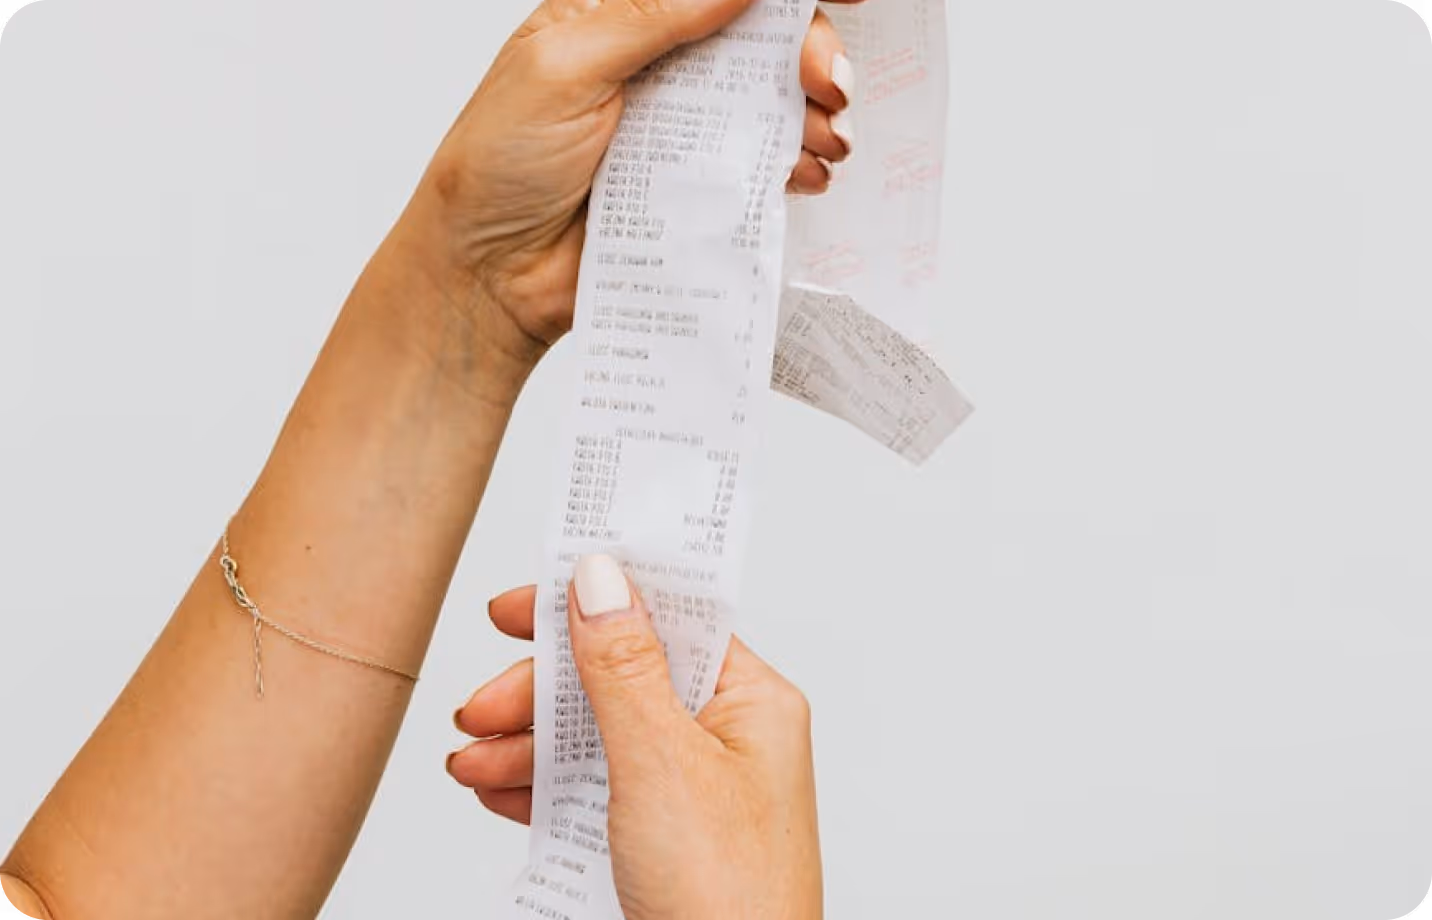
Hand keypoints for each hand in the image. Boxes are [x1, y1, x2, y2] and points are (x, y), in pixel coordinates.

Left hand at [403, 0, 863, 365]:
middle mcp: (658, 68)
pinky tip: (804, 175)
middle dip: (811, 52)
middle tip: (829, 83)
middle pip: (761, 39)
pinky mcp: (694, 191)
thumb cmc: (498, 164)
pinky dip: (797, 167)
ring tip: (827, 138)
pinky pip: (762, 170)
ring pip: (772, 103)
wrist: (488, 276)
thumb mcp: (567, 66)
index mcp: (622, 18)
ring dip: (815, 114)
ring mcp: (680, 132)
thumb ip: (657, 15)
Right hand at [450, 555, 820, 919]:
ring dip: (526, 742)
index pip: (668, 618)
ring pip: (595, 737)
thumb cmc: (728, 897)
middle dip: (540, 690)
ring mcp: (690, 790)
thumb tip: (600, 577)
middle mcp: (724, 738)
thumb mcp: (662, 764)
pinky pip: (591, 791)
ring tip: (469, 762)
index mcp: (750, 701)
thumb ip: (622, 667)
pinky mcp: (659, 838)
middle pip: (617, 678)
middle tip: (479, 707)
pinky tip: (496, 792)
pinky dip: (539, 788)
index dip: (596, 598)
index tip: (523, 600)